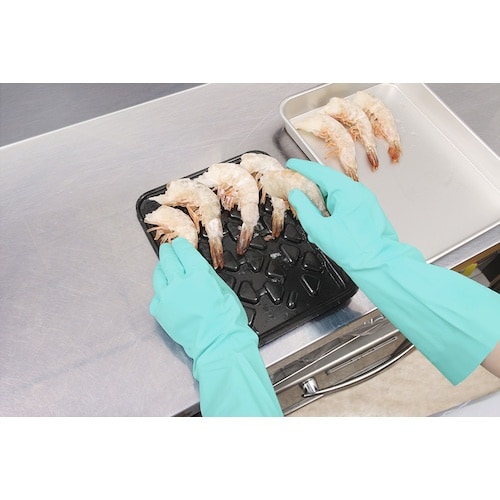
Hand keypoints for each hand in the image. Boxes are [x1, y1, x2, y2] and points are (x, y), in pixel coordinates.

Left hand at [150, 237, 255, 361]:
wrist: (218, 343)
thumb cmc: (226, 319)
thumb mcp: (223, 288)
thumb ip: (206, 275)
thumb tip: (196, 266)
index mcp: (198, 274)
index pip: (184, 251)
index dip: (180, 246)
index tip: (179, 244)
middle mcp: (180, 282)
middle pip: (168, 260)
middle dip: (168, 252)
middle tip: (168, 249)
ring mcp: (167, 297)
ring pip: (159, 275)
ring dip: (161, 268)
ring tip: (164, 266)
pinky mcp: (160, 311)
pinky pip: (156, 295)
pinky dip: (160, 290)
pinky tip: (165, 290)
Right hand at [286, 158, 412, 271]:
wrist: (379, 264)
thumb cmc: (355, 249)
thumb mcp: (319, 229)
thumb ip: (303, 208)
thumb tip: (296, 196)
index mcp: (346, 191)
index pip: (319, 172)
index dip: (301, 168)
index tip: (291, 165)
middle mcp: (358, 191)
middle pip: (328, 182)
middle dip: (310, 187)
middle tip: (295, 191)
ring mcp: (364, 201)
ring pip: (337, 194)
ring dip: (321, 201)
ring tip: (311, 215)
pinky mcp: (367, 211)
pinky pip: (345, 203)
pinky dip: (332, 208)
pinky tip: (325, 223)